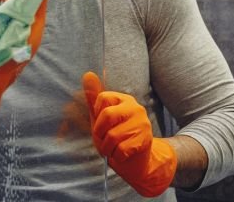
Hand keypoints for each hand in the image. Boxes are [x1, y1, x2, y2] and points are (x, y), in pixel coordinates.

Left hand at [82, 71, 176, 196]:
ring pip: (113, 136)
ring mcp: (143, 123)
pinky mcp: (146, 140)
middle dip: (99, 133)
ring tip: (111, 149)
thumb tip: (87, 74)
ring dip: (107, 148)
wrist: (135, 160)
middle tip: (103, 140)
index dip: (96, 116)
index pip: (102, 98)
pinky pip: (121, 150)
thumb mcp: (100, 116)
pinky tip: (121, 154)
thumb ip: (93, 97)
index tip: (102, 125)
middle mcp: (136, 108)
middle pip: (107, 115)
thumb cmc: (115, 135)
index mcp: (124, 99)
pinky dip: (116, 156)